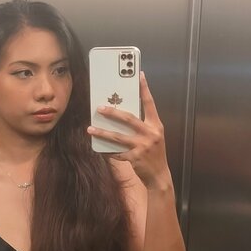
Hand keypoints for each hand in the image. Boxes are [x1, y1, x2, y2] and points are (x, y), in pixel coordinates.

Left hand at [87, 71, 170, 188]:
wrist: (159, 175)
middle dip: (113, 112)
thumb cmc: (155, 153)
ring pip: (118, 137)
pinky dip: (107, 150)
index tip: (139, 75)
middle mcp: (150, 134)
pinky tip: (98, 147)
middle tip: (99, 107)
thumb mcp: (153, 136)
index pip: (150, 104)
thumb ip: (142, 125)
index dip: (145, 89)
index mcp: (156, 125)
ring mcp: (142, 146)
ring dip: (102, 132)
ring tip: (90, 129)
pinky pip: (117, 152)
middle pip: (129, 119)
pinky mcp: (135, 158)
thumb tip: (122, 114)